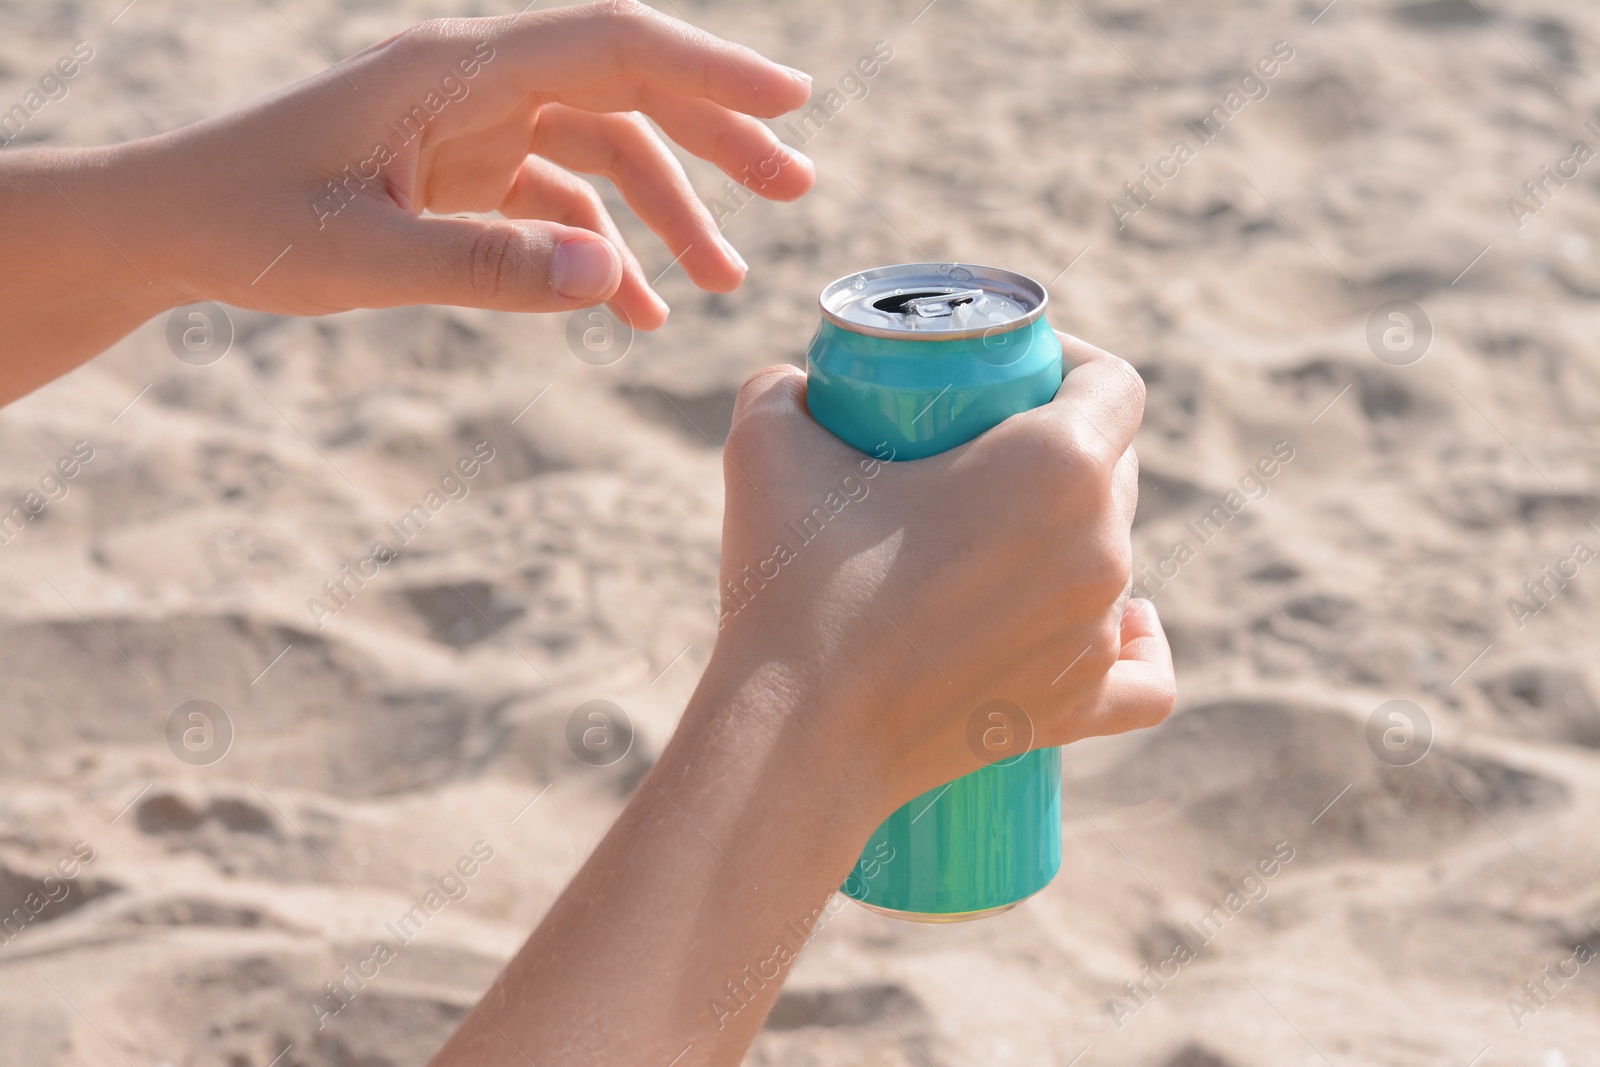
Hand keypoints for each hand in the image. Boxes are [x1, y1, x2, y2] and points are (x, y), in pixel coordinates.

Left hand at [133, 2, 813, 325]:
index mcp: (452, 72)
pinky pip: (553, 201)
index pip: (611, 47)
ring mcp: (467, 127)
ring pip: (599, 148)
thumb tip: (615, 280)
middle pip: (625, 89)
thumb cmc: (244, 226)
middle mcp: (472, 85)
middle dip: (715, 138)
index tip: (793, 103)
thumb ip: (487, 268)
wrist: (165, 226)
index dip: (711, 69)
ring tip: (722, 281)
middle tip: (794, 192)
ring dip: (666, 210)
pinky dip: (599, 250)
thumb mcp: (362, 258)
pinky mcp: (457, 172)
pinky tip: (630, 310)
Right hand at [705, 332, 1176, 817]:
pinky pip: (1141, 674)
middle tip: (980, 451)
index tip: (1010, 373)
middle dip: (1060, 443)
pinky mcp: (1075, 707)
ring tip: (996, 537)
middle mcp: (1102, 547)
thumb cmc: (796, 580)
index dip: (1071, 359)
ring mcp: (1094, 633)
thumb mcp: (770, 445)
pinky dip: (1136, 644)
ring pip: (1116, 557)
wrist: (800, 732)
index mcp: (1059, 464)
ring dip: (1072, 534)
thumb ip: (779, 389)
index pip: (1113, 383)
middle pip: (1116, 469)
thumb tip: (789, 384)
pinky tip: (1125, 624)